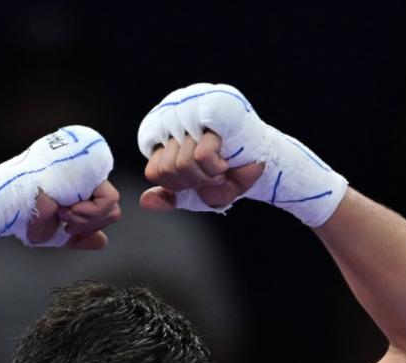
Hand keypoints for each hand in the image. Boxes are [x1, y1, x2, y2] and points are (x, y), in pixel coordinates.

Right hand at [0, 126, 116, 262]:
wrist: (9, 207)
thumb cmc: (26, 219)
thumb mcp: (56, 235)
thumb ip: (81, 238)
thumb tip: (104, 242)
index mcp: (81, 191)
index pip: (106, 213)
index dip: (89, 227)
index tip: (65, 227)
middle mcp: (86, 179)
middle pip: (113, 211)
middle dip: (88, 225)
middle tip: (63, 221)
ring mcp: (88, 171)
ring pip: (112, 205)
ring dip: (85, 219)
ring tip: (61, 212)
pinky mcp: (88, 167)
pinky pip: (108, 199)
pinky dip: (89, 214)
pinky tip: (66, 208)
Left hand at [142, 131, 264, 213]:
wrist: (260, 167)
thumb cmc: (228, 178)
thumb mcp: (195, 196)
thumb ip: (169, 198)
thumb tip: (145, 201)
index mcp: (168, 145)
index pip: (154, 171)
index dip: (175, 185)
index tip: (196, 183)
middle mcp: (176, 128)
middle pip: (167, 168)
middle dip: (192, 182)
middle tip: (210, 176)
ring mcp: (193, 119)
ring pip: (182, 163)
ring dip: (205, 176)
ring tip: (219, 169)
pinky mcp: (213, 117)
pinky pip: (201, 155)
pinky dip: (214, 168)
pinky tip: (224, 164)